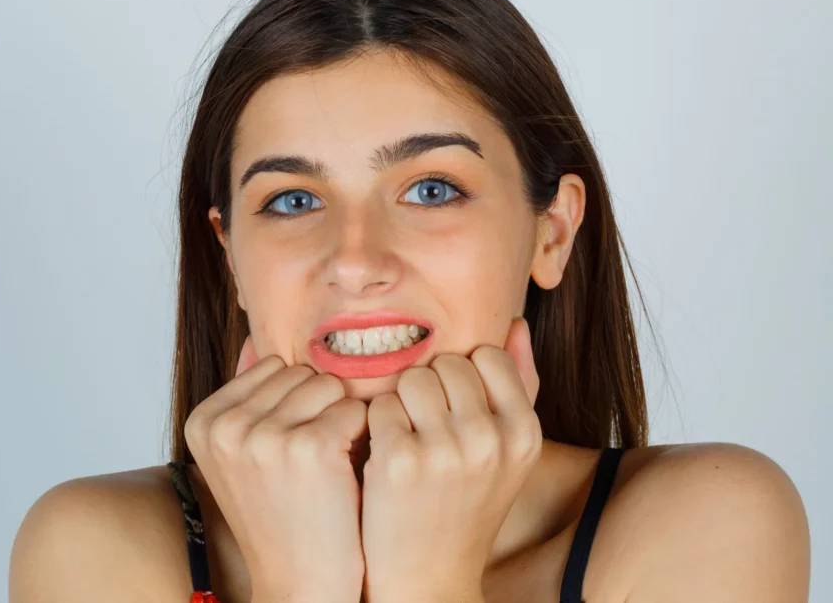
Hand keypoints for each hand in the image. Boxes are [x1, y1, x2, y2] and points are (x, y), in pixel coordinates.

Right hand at [184, 336, 368, 602]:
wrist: (302, 583)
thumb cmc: (281, 515)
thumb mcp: (242, 456)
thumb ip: (245, 398)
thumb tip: (256, 342)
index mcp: (203, 422)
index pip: (271, 367)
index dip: (293, 404)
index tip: (286, 450)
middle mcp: (227, 426)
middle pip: (300, 372)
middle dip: (316, 408)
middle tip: (309, 462)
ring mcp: (266, 437)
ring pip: (329, 385)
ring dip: (339, 419)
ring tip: (325, 467)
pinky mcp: (311, 448)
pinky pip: (355, 410)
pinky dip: (360, 437)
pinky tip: (345, 474)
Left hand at [360, 318, 542, 602]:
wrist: (427, 577)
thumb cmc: (464, 505)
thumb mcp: (507, 453)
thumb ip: (518, 386)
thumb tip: (515, 322)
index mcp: (524, 433)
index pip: (486, 355)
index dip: (462, 376)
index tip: (454, 410)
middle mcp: (491, 439)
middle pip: (447, 363)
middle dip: (430, 388)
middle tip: (426, 429)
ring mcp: (445, 451)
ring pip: (411, 377)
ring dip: (401, 401)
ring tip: (407, 439)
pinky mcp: (398, 461)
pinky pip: (379, 405)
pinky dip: (375, 425)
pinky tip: (384, 456)